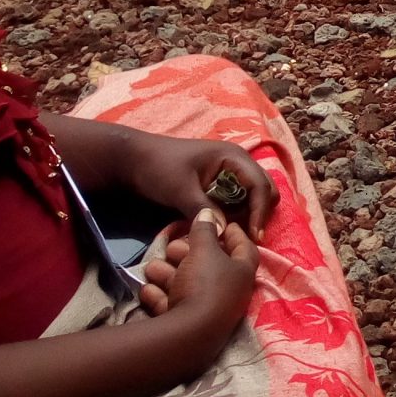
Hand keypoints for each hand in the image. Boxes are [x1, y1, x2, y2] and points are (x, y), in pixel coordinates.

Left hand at [115, 127, 275, 237]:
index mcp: (233, 157)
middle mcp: (237, 163)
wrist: (132, 159)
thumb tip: (224, 233)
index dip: (260, 211)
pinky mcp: (217, 184)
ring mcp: (228, 173)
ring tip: (232, 237)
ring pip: (251, 197)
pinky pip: (235, 201)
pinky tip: (221, 228)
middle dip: (259, 213)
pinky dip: (234, 215)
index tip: (254, 237)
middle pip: (263, 189)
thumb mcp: (180, 189)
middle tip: (247, 239)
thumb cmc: (158, 167)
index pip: (260, 184)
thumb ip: (203, 209)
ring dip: (247, 216)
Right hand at [158, 207, 258, 340]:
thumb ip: (205, 230)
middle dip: (188, 255)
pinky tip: (146, 288)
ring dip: (168, 275)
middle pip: (208, 267)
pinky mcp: (185, 327)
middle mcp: (228, 292)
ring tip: (152, 266)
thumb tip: (209, 213)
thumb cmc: (204, 284)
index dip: (234, 233)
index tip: (220, 222)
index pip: (244, 247)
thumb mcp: (204, 250)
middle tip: (172, 245)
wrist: (187, 336)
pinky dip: (159, 297)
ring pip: (186, 286)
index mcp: (241, 272)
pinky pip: (172, 306)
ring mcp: (206, 311)